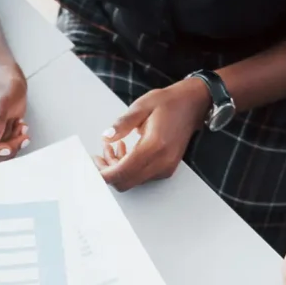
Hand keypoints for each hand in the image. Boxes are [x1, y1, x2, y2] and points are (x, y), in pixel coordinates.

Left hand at [95, 78, 209, 190]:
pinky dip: (129, 168)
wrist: (193, 104)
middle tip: (99, 154)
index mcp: (154, 146)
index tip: (92, 162)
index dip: (102, 172)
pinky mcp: (166, 168)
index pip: (122, 172)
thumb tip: (105, 137)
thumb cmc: (169, 103)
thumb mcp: (141, 106)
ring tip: (113, 147)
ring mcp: (165, 168)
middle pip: (125, 182)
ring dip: (118, 168)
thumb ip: (122, 124)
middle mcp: (161, 162)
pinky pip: (141, 176)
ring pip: (132, 180)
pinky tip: (126, 151)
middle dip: (108, 171)